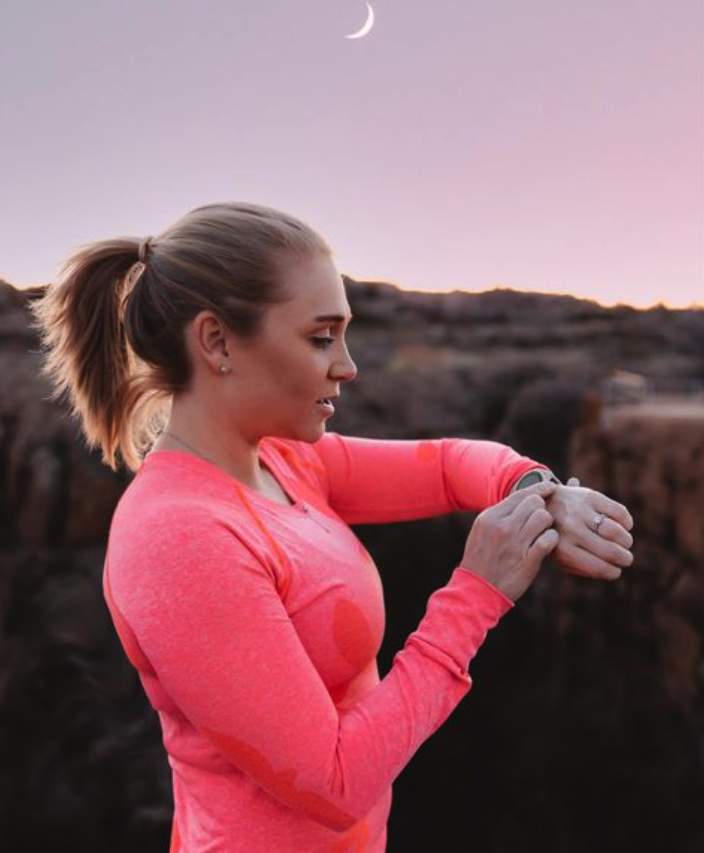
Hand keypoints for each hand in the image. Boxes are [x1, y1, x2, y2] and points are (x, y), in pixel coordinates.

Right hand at [460, 481, 559, 601]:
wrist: (476, 590)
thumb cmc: (481, 559)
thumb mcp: (482, 530)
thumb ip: (500, 514)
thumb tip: (525, 497)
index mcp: (490, 517)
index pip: (521, 494)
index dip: (540, 489)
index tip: (551, 488)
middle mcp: (502, 526)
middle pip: (535, 502)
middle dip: (542, 509)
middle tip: (541, 521)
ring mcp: (514, 543)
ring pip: (544, 517)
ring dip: (547, 525)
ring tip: (541, 533)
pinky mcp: (527, 561)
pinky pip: (549, 539)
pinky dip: (551, 540)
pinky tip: (546, 545)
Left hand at [546, 480, 633, 579]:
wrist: (539, 503)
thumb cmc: (554, 536)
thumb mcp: (560, 557)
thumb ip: (582, 568)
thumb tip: (612, 571)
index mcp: (564, 550)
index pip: (599, 567)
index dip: (614, 572)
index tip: (615, 570)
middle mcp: (571, 530)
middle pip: (612, 551)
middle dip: (624, 558)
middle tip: (625, 558)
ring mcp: (580, 512)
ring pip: (616, 531)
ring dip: (626, 540)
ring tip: (624, 542)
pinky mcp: (589, 496)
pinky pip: (619, 512)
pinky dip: (626, 522)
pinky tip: (622, 526)